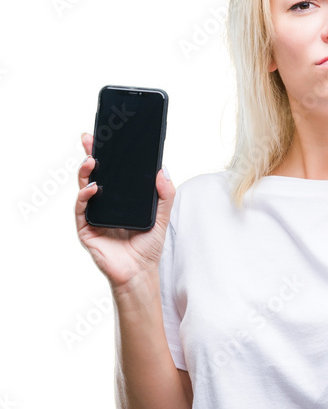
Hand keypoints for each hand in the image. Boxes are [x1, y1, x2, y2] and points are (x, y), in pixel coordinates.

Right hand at [74, 132, 174, 291]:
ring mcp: (93, 215)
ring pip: (84, 187)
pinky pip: (81, 209)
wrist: (140, 272)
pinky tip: (93, 189)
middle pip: (94, 174)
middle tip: (90, 138)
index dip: (107, 154)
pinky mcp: (86, 229)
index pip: (112, 171)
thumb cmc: (148, 246)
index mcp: (120, 199)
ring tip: (92, 160)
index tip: (107, 135)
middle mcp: (104, 204)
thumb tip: (162, 170)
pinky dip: (84, 197)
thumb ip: (165, 194)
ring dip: (86, 172)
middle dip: (91, 154)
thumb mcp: (162, 217)